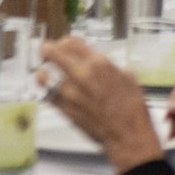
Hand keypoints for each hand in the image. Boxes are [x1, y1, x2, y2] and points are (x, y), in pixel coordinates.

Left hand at [41, 38, 163, 172]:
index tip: (65, 44)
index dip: (66, 41)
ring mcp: (69, 93)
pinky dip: (45, 89)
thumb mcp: (127, 76)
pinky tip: (47, 87)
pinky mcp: (64, 109)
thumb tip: (102, 65)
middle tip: (46, 50)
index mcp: (99, 63)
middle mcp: (81, 74)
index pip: (71, 42)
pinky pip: (47, 94)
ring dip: (44, 71)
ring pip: (45, 75)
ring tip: (43, 71)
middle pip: (53, 53)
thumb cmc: (131, 107)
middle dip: (47, 49)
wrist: (126, 133)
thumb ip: (110, 67)